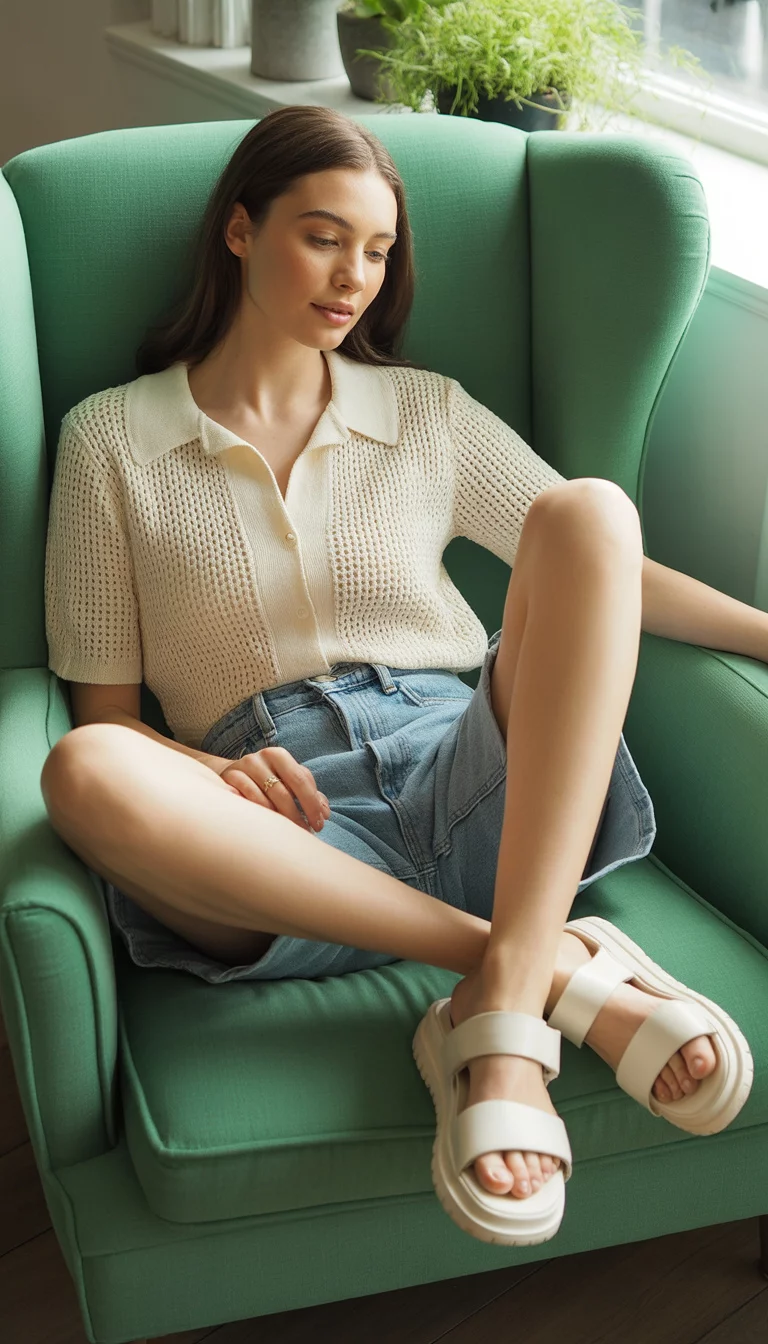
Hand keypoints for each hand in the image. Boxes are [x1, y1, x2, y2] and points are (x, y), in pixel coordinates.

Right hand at [207, 746, 330, 833]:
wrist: (230, 773)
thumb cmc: (267, 779)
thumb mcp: (287, 780)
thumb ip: (308, 793)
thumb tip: (325, 814)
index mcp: (279, 756)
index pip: (301, 780)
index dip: (313, 804)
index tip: (319, 824)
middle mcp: (260, 758)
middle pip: (284, 792)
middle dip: (297, 816)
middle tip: (306, 833)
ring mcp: (242, 769)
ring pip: (264, 800)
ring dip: (279, 820)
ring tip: (288, 834)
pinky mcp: (228, 780)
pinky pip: (246, 802)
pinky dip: (259, 815)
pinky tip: (267, 827)